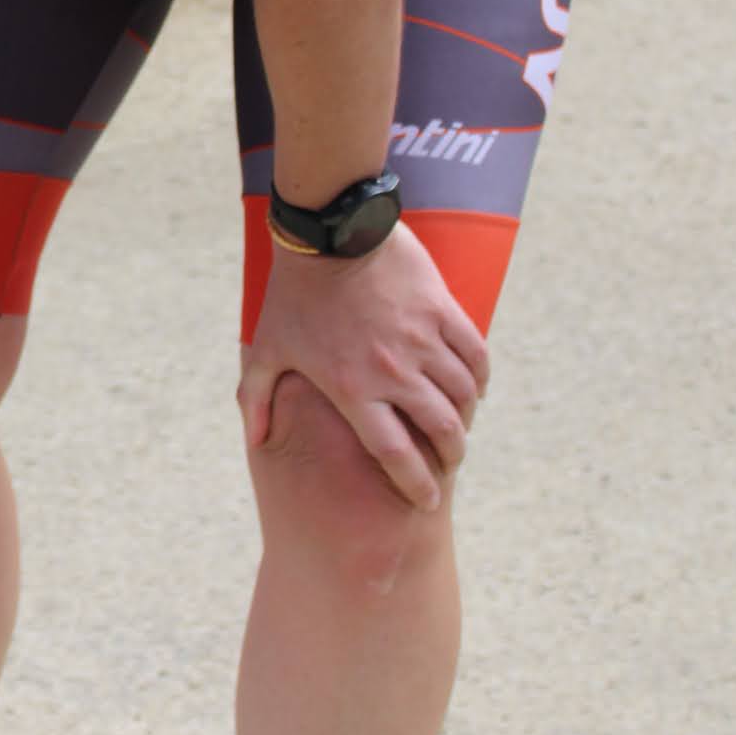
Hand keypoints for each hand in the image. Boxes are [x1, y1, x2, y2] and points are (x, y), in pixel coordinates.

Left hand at [239, 222, 490, 511]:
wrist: (329, 233)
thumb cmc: (293, 295)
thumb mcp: (267, 349)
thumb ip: (256, 400)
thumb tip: (255, 442)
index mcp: (353, 390)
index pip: (396, 455)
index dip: (416, 485)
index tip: (426, 501)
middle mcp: (394, 372)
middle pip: (441, 431)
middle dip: (451, 455)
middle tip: (450, 462)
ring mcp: (421, 340)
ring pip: (463, 396)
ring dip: (467, 417)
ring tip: (461, 425)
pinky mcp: (441, 311)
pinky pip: (475, 354)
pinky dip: (480, 377)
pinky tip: (474, 387)